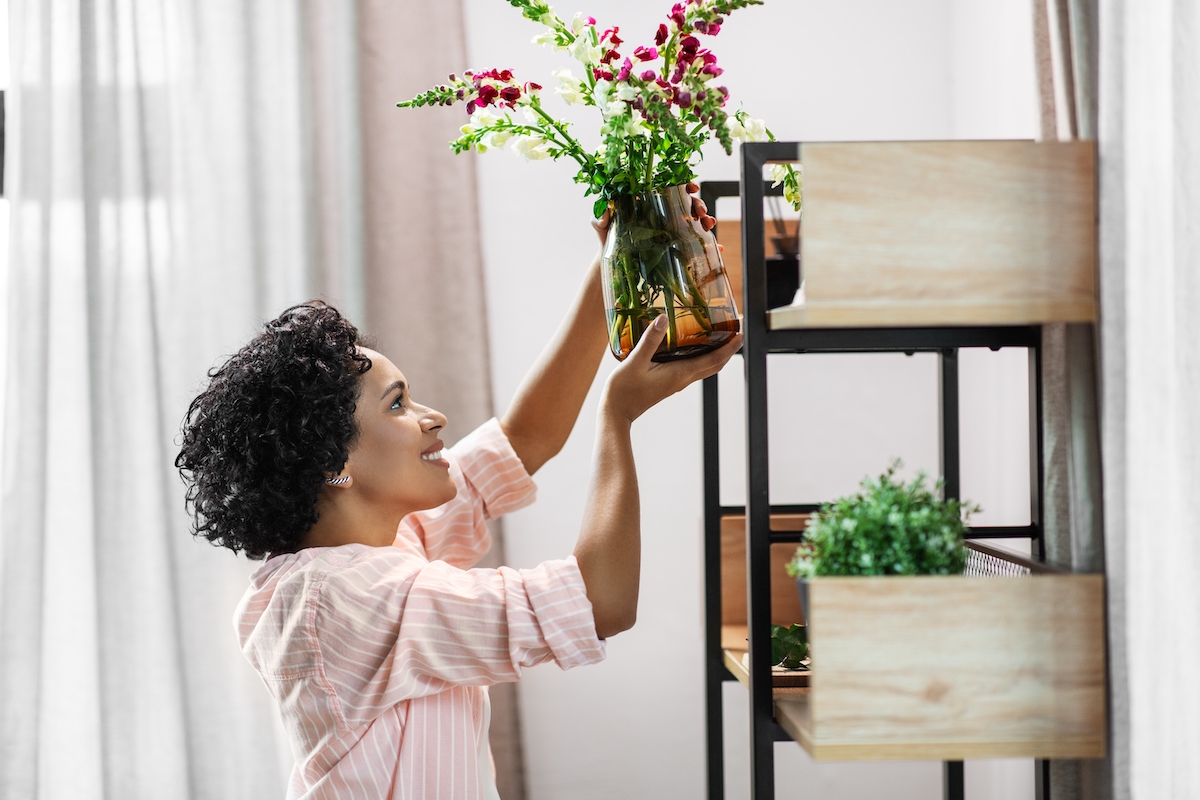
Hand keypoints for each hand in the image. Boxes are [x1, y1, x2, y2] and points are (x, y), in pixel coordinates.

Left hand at [593, 186, 721, 250]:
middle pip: (687, 202)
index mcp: (649, 200)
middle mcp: (663, 212)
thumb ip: (599, 217)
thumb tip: (603, 213)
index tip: (691, 188)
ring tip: (709, 227)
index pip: (670, 186)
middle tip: (702, 213)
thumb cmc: (607, 237)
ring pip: (695, 220)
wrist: (611, 263)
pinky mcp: (676, 246)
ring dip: (707, 220)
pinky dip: (709, 244)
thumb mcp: (600, 225)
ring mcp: (671, 229)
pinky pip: (696, 243)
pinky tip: (717, 247)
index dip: (684, 184)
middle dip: (699, 204)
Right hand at [602, 315, 742, 423]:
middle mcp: (682, 379)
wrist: (616, 413)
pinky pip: (693, 369)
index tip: (740, 334)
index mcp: (679, 374)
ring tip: (721, 337)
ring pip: (705, 368)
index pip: (712, 360)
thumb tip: (663, 319)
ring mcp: (677, 382)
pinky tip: (695, 347)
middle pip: (714, 365)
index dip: (728, 348)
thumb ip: (650, 340)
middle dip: (728, 350)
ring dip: (717, 354)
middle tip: (736, 332)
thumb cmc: (623, 391)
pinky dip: (702, 358)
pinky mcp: (669, 382)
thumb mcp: (635, 362)